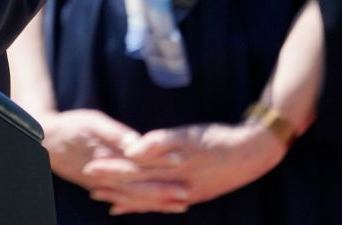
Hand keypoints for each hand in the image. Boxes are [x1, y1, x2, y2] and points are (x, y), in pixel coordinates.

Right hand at [41, 109, 188, 213]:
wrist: (45, 141)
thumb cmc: (70, 126)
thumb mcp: (93, 122)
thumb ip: (116, 134)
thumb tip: (137, 143)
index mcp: (110, 156)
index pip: (141, 160)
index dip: (162, 162)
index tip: (182, 162)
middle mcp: (109, 174)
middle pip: (141, 184)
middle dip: (165, 190)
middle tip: (188, 194)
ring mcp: (104, 184)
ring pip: (134, 196)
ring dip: (155, 202)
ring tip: (178, 205)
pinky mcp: (98, 187)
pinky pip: (122, 200)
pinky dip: (137, 205)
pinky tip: (148, 208)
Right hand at [87, 121, 286, 214]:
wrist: (253, 152)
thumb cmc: (224, 167)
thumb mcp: (200, 187)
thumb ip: (170, 190)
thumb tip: (150, 197)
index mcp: (182, 193)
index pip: (144, 197)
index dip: (119, 195)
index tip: (96, 192)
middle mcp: (181, 183)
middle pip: (140, 183)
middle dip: (112, 180)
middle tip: (89, 176)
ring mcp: (186, 164)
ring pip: (149, 169)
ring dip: (123, 167)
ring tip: (101, 162)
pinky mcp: (191, 144)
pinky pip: (168, 146)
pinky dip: (150, 148)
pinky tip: (133, 148)